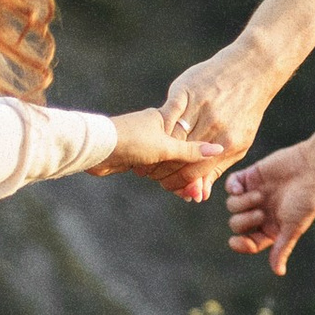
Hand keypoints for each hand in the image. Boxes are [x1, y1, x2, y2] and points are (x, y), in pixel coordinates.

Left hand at [95, 105, 228, 199]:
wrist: (96, 148)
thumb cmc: (131, 140)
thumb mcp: (166, 147)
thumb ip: (192, 151)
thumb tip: (219, 149)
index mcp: (166, 119)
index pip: (191, 137)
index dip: (201, 157)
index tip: (209, 177)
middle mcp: (158, 130)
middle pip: (181, 153)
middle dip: (191, 174)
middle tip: (199, 194)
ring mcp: (147, 144)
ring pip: (169, 163)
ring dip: (179, 179)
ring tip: (191, 196)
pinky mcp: (136, 157)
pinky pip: (157, 170)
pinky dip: (166, 180)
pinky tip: (175, 191)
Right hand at [161, 40, 280, 173]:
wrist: (252, 70)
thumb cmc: (244, 111)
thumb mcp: (239, 143)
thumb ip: (216, 169)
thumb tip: (198, 195)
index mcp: (227, 144)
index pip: (194, 173)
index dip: (177, 184)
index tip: (166, 185)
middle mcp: (213, 126)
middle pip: (179, 157)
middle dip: (163, 170)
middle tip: (152, 174)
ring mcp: (200, 107)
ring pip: (170, 137)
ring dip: (156, 151)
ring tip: (148, 159)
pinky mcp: (186, 90)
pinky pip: (166, 113)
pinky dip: (157, 127)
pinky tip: (151, 135)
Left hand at [225, 129, 314, 275]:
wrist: (312, 169)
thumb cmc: (307, 200)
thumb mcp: (294, 227)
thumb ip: (282, 248)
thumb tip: (278, 273)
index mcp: (271, 228)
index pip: (249, 241)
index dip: (240, 244)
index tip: (236, 242)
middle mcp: (261, 212)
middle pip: (237, 224)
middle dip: (244, 220)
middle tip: (261, 211)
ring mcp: (254, 194)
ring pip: (231, 205)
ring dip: (242, 202)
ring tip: (260, 195)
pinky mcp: (251, 177)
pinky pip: (231, 184)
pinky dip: (233, 187)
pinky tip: (242, 187)